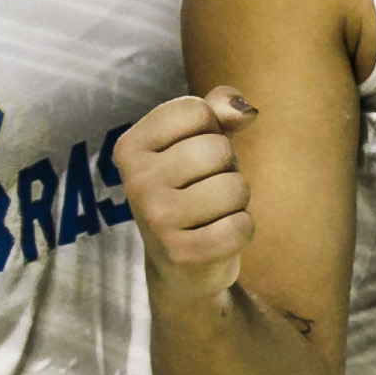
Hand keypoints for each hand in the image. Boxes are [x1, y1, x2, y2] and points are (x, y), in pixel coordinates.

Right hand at [118, 88, 256, 297]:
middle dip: (228, 167)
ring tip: (213, 212)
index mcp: (131, 146)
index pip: (197, 111)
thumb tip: (244, 110)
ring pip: (234, 187)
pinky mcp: (180, 254)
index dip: (212, 130)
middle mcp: (135, 180)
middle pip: (218, 148)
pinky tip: (218, 236)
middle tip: (207, 188)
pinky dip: (242, 230)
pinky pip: (240, 228)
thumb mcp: (198, 139)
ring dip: (237, 200)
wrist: (179, 265)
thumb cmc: (193, 189)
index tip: (194, 155)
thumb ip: (219, 109)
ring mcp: (155, 219)